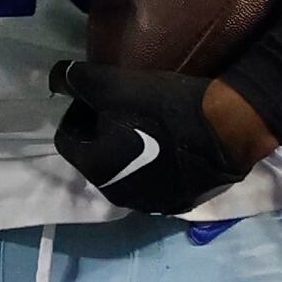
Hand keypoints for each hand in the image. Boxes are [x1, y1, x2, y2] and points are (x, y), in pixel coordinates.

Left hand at [49, 61, 264, 216]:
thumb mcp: (115, 84)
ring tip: (147, 124)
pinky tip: (169, 143)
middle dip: (101, 133)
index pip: (67, 138)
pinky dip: (153, 166)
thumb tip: (54, 77)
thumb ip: (77, 79)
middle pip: (95, 157)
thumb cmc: (166, 108)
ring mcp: (150, 204)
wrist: (227, 130)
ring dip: (127, 150)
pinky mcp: (177, 204)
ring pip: (124, 172)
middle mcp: (117, 195)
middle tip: (124, 107)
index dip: (78, 113)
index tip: (100, 97)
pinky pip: (153, 183)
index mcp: (96, 168)